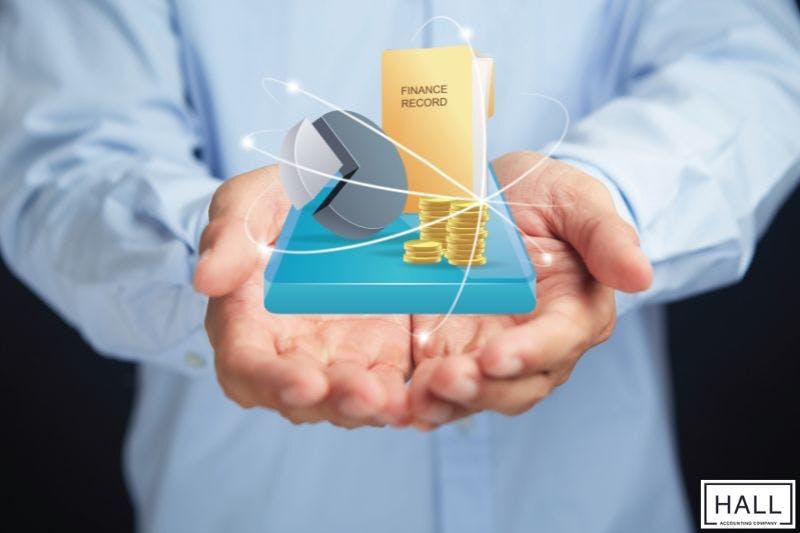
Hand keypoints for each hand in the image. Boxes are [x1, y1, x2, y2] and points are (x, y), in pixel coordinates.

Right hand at [194, 166, 410, 427]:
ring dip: (368, 407)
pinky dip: (400, 396)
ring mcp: (334, 358)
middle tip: (364, 396)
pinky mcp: (377, 354)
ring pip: (345, 400)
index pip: (246, 366)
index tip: (303, 384)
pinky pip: (386, 383)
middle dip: (332, 401)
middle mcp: (287, 353)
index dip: (272, 381)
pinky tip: (417, 399)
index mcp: (244, 323)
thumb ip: (228, 235)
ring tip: (394, 403)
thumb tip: (204, 279)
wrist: (336, 195)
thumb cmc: (280, 201)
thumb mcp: (251, 201)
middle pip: (300, 397)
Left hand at [408, 151, 651, 426]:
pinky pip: (435, 384)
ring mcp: (487, 351)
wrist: (503, 197)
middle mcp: (532, 344)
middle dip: (482, 389)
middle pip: (515, 385)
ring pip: (474, 395)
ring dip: (445, 403)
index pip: (558, 341)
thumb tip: (641, 276)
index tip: (497, 356)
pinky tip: (393, 402)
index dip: (530, 352)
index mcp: (574, 312)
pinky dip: (416, 398)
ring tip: (414, 399)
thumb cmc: (548, 200)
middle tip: (445, 380)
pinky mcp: (448, 350)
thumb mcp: (577, 201)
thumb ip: (606, 236)